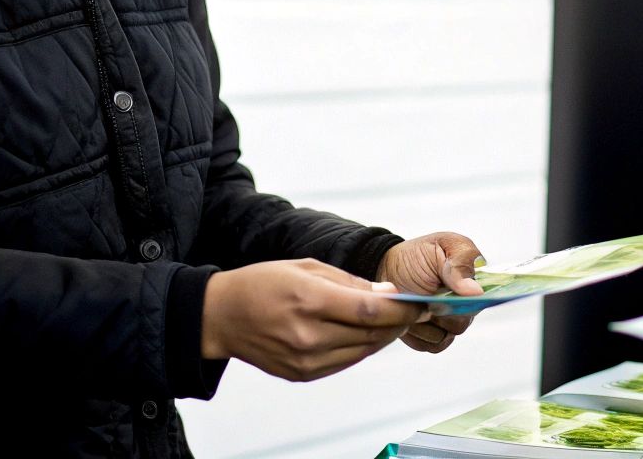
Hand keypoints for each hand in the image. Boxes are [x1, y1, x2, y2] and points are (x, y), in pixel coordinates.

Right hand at [200, 258, 425, 380]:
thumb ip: (350, 283)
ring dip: (383, 336)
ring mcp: (306, 360)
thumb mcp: (306, 267)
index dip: (402, 309)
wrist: (223, 316)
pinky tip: (364, 332)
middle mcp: (309, 335)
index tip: (419, 303)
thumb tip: (388, 294)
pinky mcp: (304, 374)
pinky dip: (361, 347)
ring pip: (363, 351)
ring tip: (392, 320)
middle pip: (372, 334)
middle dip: (399, 322)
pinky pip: (346, 362)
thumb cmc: (262, 284)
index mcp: (310, 301)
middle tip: (414, 310)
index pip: (371, 311)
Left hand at [376, 231, 484, 353]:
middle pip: (464, 320)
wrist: (388, 269)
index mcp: (476, 281)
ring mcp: (451, 324)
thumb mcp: (442, 246)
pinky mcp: (434, 339)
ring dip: (426, 320)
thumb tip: (476, 291)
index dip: (473, 299)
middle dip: (442, 309)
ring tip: (414, 301)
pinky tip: (409, 316)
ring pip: (447, 335)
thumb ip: (460, 262)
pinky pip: (432, 345)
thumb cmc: (419, 255)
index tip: (452, 294)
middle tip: (426, 295)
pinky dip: (418, 333)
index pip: (489, 298)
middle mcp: (468, 306)